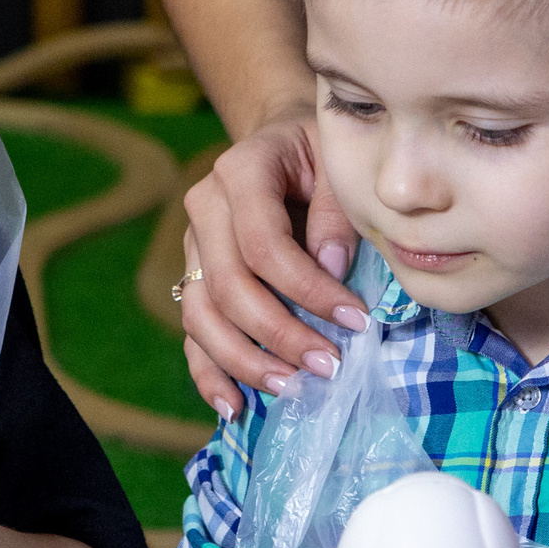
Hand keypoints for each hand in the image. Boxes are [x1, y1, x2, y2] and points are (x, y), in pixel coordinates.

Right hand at [177, 107, 368, 419]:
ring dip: (245, 360)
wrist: (284, 142)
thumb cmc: (321, 154)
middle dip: (280, 334)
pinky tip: (234, 406)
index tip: (356, 321)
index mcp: (240, 171)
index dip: (308, 290)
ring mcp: (192, 245)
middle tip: (328, 367)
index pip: (264, 245)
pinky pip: (192, 330)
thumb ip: (337, 214)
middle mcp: (204, 208)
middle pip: (228, 286)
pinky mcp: (193, 276)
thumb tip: (333, 271)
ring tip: (292, 389)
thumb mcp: (340, 166)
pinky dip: (209, 372)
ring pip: (201, 314)